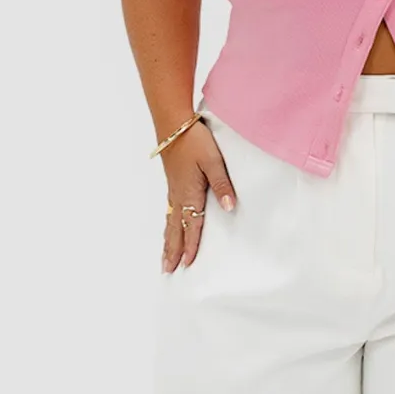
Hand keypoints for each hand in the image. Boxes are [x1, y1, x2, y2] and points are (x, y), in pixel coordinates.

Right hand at [160, 121, 237, 271]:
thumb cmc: (194, 140)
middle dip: (172, 250)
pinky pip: (168, 210)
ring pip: (169, 221)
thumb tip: (230, 208)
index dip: (191, 245)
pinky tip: (168, 227)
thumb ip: (222, 185)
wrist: (173, 123)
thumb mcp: (214, 161)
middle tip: (168, 270)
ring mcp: (173, 189)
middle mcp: (178, 195)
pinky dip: (167, 225)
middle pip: (174, 229)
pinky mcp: (172, 182)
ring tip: (164, 257)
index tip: (188, 264)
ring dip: (167, 241)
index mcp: (190, 193)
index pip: (191, 225)